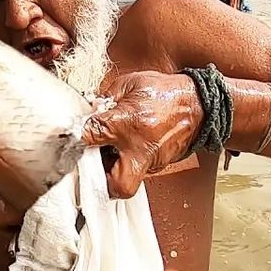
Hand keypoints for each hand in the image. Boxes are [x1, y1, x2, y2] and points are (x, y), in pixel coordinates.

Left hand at [81, 71, 203, 198]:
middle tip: (89, 164)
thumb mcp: (129, 85)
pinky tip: (121, 152)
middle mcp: (140, 148)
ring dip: (111, 173)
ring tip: (104, 155)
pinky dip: (126, 165)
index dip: (76, 136)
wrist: (199, 104)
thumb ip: (105, 101)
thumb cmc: (164, 93)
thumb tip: (87, 111)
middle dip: (101, 181)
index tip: (70, 134)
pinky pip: (136, 173)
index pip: (91, 136)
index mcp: (128, 124)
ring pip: (127, 183)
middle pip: (118, 185)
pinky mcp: (158, 166)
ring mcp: (151, 161)